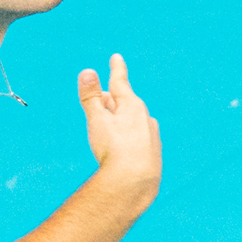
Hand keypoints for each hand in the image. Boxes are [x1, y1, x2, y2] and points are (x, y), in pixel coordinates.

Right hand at [77, 52, 160, 206]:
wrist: (135, 183)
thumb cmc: (114, 149)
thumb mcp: (97, 120)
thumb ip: (90, 97)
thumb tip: (87, 71)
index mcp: (132, 105)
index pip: (120, 82)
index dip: (116, 69)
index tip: (116, 58)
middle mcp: (145, 117)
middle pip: (125, 102)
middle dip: (111, 100)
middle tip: (99, 98)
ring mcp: (151, 136)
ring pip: (134, 121)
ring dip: (121, 119)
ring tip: (111, 125)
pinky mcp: (153, 153)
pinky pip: (139, 139)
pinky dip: (129, 138)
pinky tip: (125, 148)